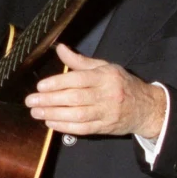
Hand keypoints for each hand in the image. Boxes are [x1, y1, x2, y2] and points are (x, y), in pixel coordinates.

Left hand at [25, 45, 166, 138]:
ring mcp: (106, 113)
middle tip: (31, 101)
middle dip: (50, 100)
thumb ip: (79, 61)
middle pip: (75, 98)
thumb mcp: (104, 67)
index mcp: (105, 77)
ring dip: (54, 115)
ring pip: (77, 115)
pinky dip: (65, 127)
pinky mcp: (104, 128)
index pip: (78, 79)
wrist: (146, 107)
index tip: (40, 86)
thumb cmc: (121, 84)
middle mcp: (106, 94)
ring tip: (36, 113)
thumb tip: (59, 48)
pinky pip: (83, 129)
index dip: (57, 83)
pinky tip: (51, 124)